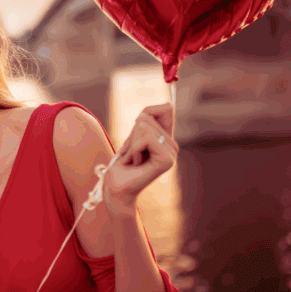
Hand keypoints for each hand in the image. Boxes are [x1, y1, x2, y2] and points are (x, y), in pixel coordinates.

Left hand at [103, 102, 177, 218]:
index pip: (166, 108)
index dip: (147, 113)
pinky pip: (145, 139)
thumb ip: (148, 119)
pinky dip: (133, 150)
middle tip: (132, 153)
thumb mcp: (134, 135)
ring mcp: (172, 154)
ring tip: (133, 159)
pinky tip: (135, 163)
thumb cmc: (123, 163)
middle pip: (148, 117)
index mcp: (167, 138)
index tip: (136, 132)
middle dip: (132, 135)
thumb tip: (169, 104)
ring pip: (144, 127)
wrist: (117, 187)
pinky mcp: (167, 161)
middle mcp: (173, 145)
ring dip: (131, 144)